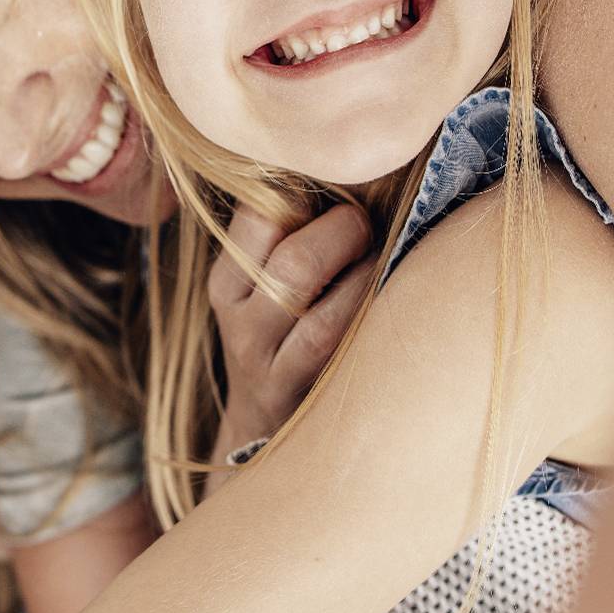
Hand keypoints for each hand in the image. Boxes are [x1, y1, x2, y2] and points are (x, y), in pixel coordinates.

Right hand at [209, 202, 375, 463]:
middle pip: (292, 254)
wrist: (265, 436)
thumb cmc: (286, 341)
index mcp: (227, 281)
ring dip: (359, 265)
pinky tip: (386, 296)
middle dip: (344, 230)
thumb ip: (292, 243)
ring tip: (379, 258)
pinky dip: (363, 303)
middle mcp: (238, 316)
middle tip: (367, 228)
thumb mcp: (266, 294)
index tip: (336, 195)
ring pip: (309, 291)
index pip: (259, 213)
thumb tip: (354, 176)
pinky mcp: (292, 387)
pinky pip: (331, 334)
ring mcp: (263, 356)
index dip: (305, 193)